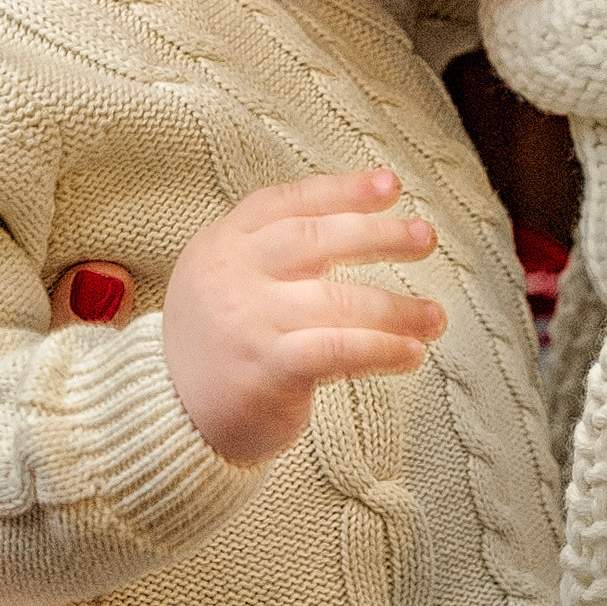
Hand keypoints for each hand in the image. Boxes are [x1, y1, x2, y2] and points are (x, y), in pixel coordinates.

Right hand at [162, 166, 445, 467]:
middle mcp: (232, 274)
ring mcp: (248, 320)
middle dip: (378, 236)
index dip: (342, 190)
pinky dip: (381, 350)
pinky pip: (338, 349)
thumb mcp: (228, 282)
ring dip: (397, 308)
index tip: (390, 186)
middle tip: (425, 238)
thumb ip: (275, 253)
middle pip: (317, 239)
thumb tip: (363, 224)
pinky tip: (410, 354)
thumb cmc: (218, 348)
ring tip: (435, 318)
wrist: (171, 420)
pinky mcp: (265, 368)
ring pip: (338, 301)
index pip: (288, 202)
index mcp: (222, 243)